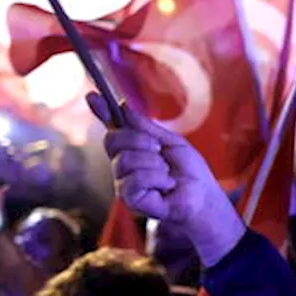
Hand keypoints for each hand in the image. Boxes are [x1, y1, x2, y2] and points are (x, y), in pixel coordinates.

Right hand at [87, 93, 243, 265]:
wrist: (202, 196)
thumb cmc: (188, 172)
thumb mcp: (171, 142)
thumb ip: (147, 128)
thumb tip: (123, 106)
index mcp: (132, 147)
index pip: (112, 127)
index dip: (101, 111)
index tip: (92, 96)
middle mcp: (123, 164)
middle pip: (113, 140)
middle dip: (140, 140)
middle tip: (160, 151)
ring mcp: (123, 182)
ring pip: (127, 160)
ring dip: (155, 164)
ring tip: (167, 174)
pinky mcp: (129, 199)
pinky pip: (136, 179)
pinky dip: (157, 179)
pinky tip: (166, 186)